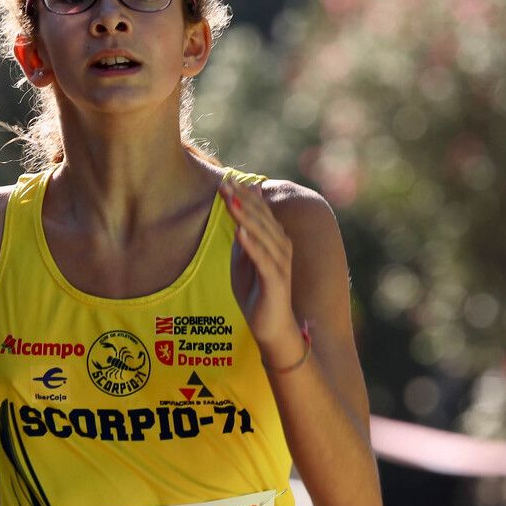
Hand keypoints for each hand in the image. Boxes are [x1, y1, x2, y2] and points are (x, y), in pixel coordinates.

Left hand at [222, 176, 305, 362]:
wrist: (271, 327)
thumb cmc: (256, 292)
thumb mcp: (244, 260)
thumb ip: (243, 236)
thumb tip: (237, 211)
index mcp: (274, 240)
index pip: (259, 212)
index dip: (243, 195)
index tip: (225, 178)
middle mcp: (281, 247)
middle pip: (261, 218)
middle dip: (242, 199)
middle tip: (224, 182)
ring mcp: (280, 264)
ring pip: (263, 235)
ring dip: (246, 216)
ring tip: (229, 200)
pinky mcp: (276, 281)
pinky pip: (263, 260)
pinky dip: (251, 245)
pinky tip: (239, 232)